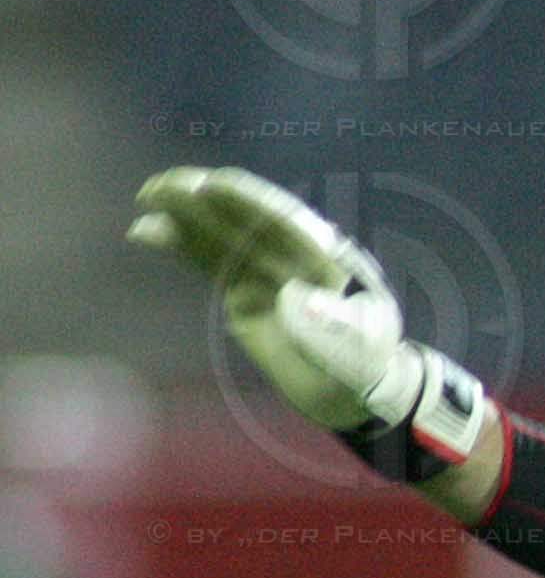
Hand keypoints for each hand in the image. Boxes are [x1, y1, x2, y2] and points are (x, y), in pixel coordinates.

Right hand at [128, 166, 486, 475]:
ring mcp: (265, 272)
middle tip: (164, 186)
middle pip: (246, 220)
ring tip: (147, 196)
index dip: (251, 202)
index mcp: (327, 258)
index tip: (216, 185)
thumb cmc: (365, 364)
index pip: (287, 221)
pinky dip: (180, 246)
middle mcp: (293, 256)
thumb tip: (295, 300)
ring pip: (220, 235)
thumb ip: (331, 324)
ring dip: (184, 215)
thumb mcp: (359, 347)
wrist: (351, 391)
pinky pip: (208, 262)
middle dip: (207, 200)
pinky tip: (147, 231)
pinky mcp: (242, 291)